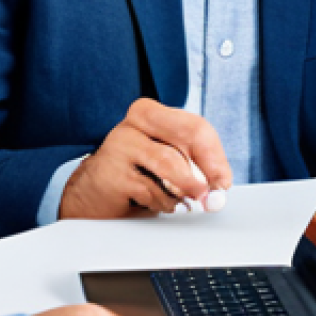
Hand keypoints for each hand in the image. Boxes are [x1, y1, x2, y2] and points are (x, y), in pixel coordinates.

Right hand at [59, 98, 231, 218]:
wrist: (92, 192)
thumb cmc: (136, 173)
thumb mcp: (166, 159)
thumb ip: (195, 166)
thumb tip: (221, 186)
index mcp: (151, 112)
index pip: (195, 127)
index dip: (215, 156)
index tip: (223, 182)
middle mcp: (134, 122)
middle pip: (187, 137)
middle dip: (207, 169)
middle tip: (213, 194)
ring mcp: (120, 144)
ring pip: (170, 164)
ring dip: (185, 189)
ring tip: (185, 201)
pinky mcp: (111, 173)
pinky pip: (151, 189)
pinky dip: (162, 202)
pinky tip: (158, 203)